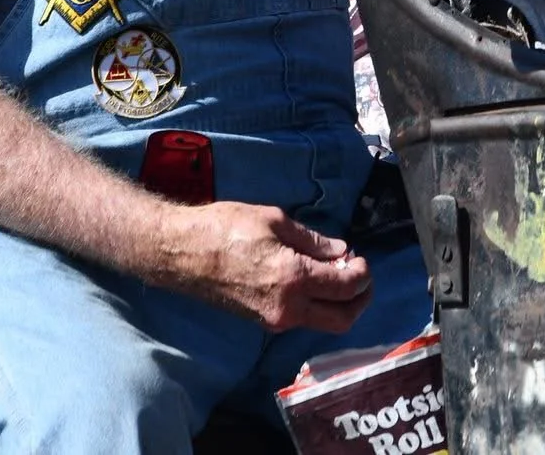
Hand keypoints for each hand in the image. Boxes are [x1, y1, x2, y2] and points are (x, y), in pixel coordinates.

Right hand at [158, 200, 374, 332]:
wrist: (181, 254)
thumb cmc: (225, 228)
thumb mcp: (275, 221)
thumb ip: (313, 240)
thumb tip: (341, 251)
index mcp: (294, 279)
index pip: (347, 287)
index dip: (363, 273)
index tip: (361, 256)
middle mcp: (288, 308)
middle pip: (343, 319)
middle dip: (360, 298)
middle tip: (361, 274)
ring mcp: (275, 321)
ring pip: (324, 323)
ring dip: (340, 303)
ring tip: (336, 273)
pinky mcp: (263, 322)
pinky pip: (303, 319)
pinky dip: (318, 305)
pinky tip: (313, 280)